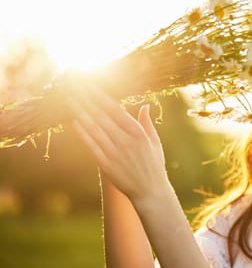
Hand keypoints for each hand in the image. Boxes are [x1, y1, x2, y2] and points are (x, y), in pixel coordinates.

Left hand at [66, 85, 170, 203]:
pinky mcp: (106, 165)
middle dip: (86, 99)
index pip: (115, 110)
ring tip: (69, 99)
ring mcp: (115, 153)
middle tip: (73, 86)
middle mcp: (125, 140)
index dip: (100, 97)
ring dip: (80, 112)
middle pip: (101, 116)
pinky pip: (92, 145)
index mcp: (138, 132)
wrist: (150, 192)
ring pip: (94, 128)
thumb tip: (145, 105)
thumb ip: (147, 122)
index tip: (89, 85)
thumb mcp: (155, 142)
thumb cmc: (154, 165)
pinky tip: (74, 121)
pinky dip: (82, 133)